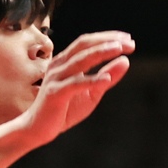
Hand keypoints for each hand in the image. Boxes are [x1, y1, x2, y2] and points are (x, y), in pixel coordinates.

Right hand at [15, 32, 134, 145]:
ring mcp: (56, 78)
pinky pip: (74, 84)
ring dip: (100, 52)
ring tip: (119, 50)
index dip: (108, 37)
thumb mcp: (92, 92)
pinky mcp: (54, 93)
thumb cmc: (64, 109)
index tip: (128, 39)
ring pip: (79, 60)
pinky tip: (106, 79)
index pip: (88, 42)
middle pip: (84, 44)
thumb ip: (107, 76)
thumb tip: (125, 61)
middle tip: (129, 42)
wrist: (38, 129)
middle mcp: (59, 65)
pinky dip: (91, 80)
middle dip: (107, 40)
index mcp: (66, 61)